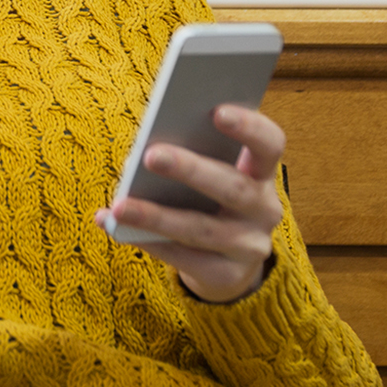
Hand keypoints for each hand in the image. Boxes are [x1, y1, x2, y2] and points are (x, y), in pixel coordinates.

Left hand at [96, 105, 284, 302]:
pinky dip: (149, 241)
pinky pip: (185, 259)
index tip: (217, 111)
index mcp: (261, 173)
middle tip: (150, 155)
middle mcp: (265, 209)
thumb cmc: (207, 200)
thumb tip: (144, 149)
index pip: (269, 144)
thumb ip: (190, 157)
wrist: (227, 261)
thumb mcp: (208, 175)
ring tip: (119, 206)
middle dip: (190, 170)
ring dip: (156, 216)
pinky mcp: (228, 275)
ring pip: (201, 229)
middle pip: (232, 188)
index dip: (249, 127)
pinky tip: (117, 227)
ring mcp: (250, 246)